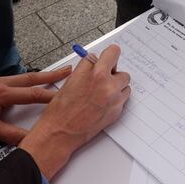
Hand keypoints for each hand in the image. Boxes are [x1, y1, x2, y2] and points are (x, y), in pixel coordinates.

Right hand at [20, 45, 130, 178]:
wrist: (59, 132)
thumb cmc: (60, 108)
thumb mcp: (72, 80)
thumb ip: (87, 68)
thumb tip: (96, 61)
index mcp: (95, 74)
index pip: (112, 52)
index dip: (109, 55)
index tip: (109, 58)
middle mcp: (107, 85)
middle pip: (121, 69)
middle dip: (112, 73)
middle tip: (102, 79)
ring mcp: (114, 99)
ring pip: (125, 84)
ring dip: (116, 86)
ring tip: (101, 93)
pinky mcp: (117, 111)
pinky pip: (123, 98)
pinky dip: (116, 99)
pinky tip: (102, 104)